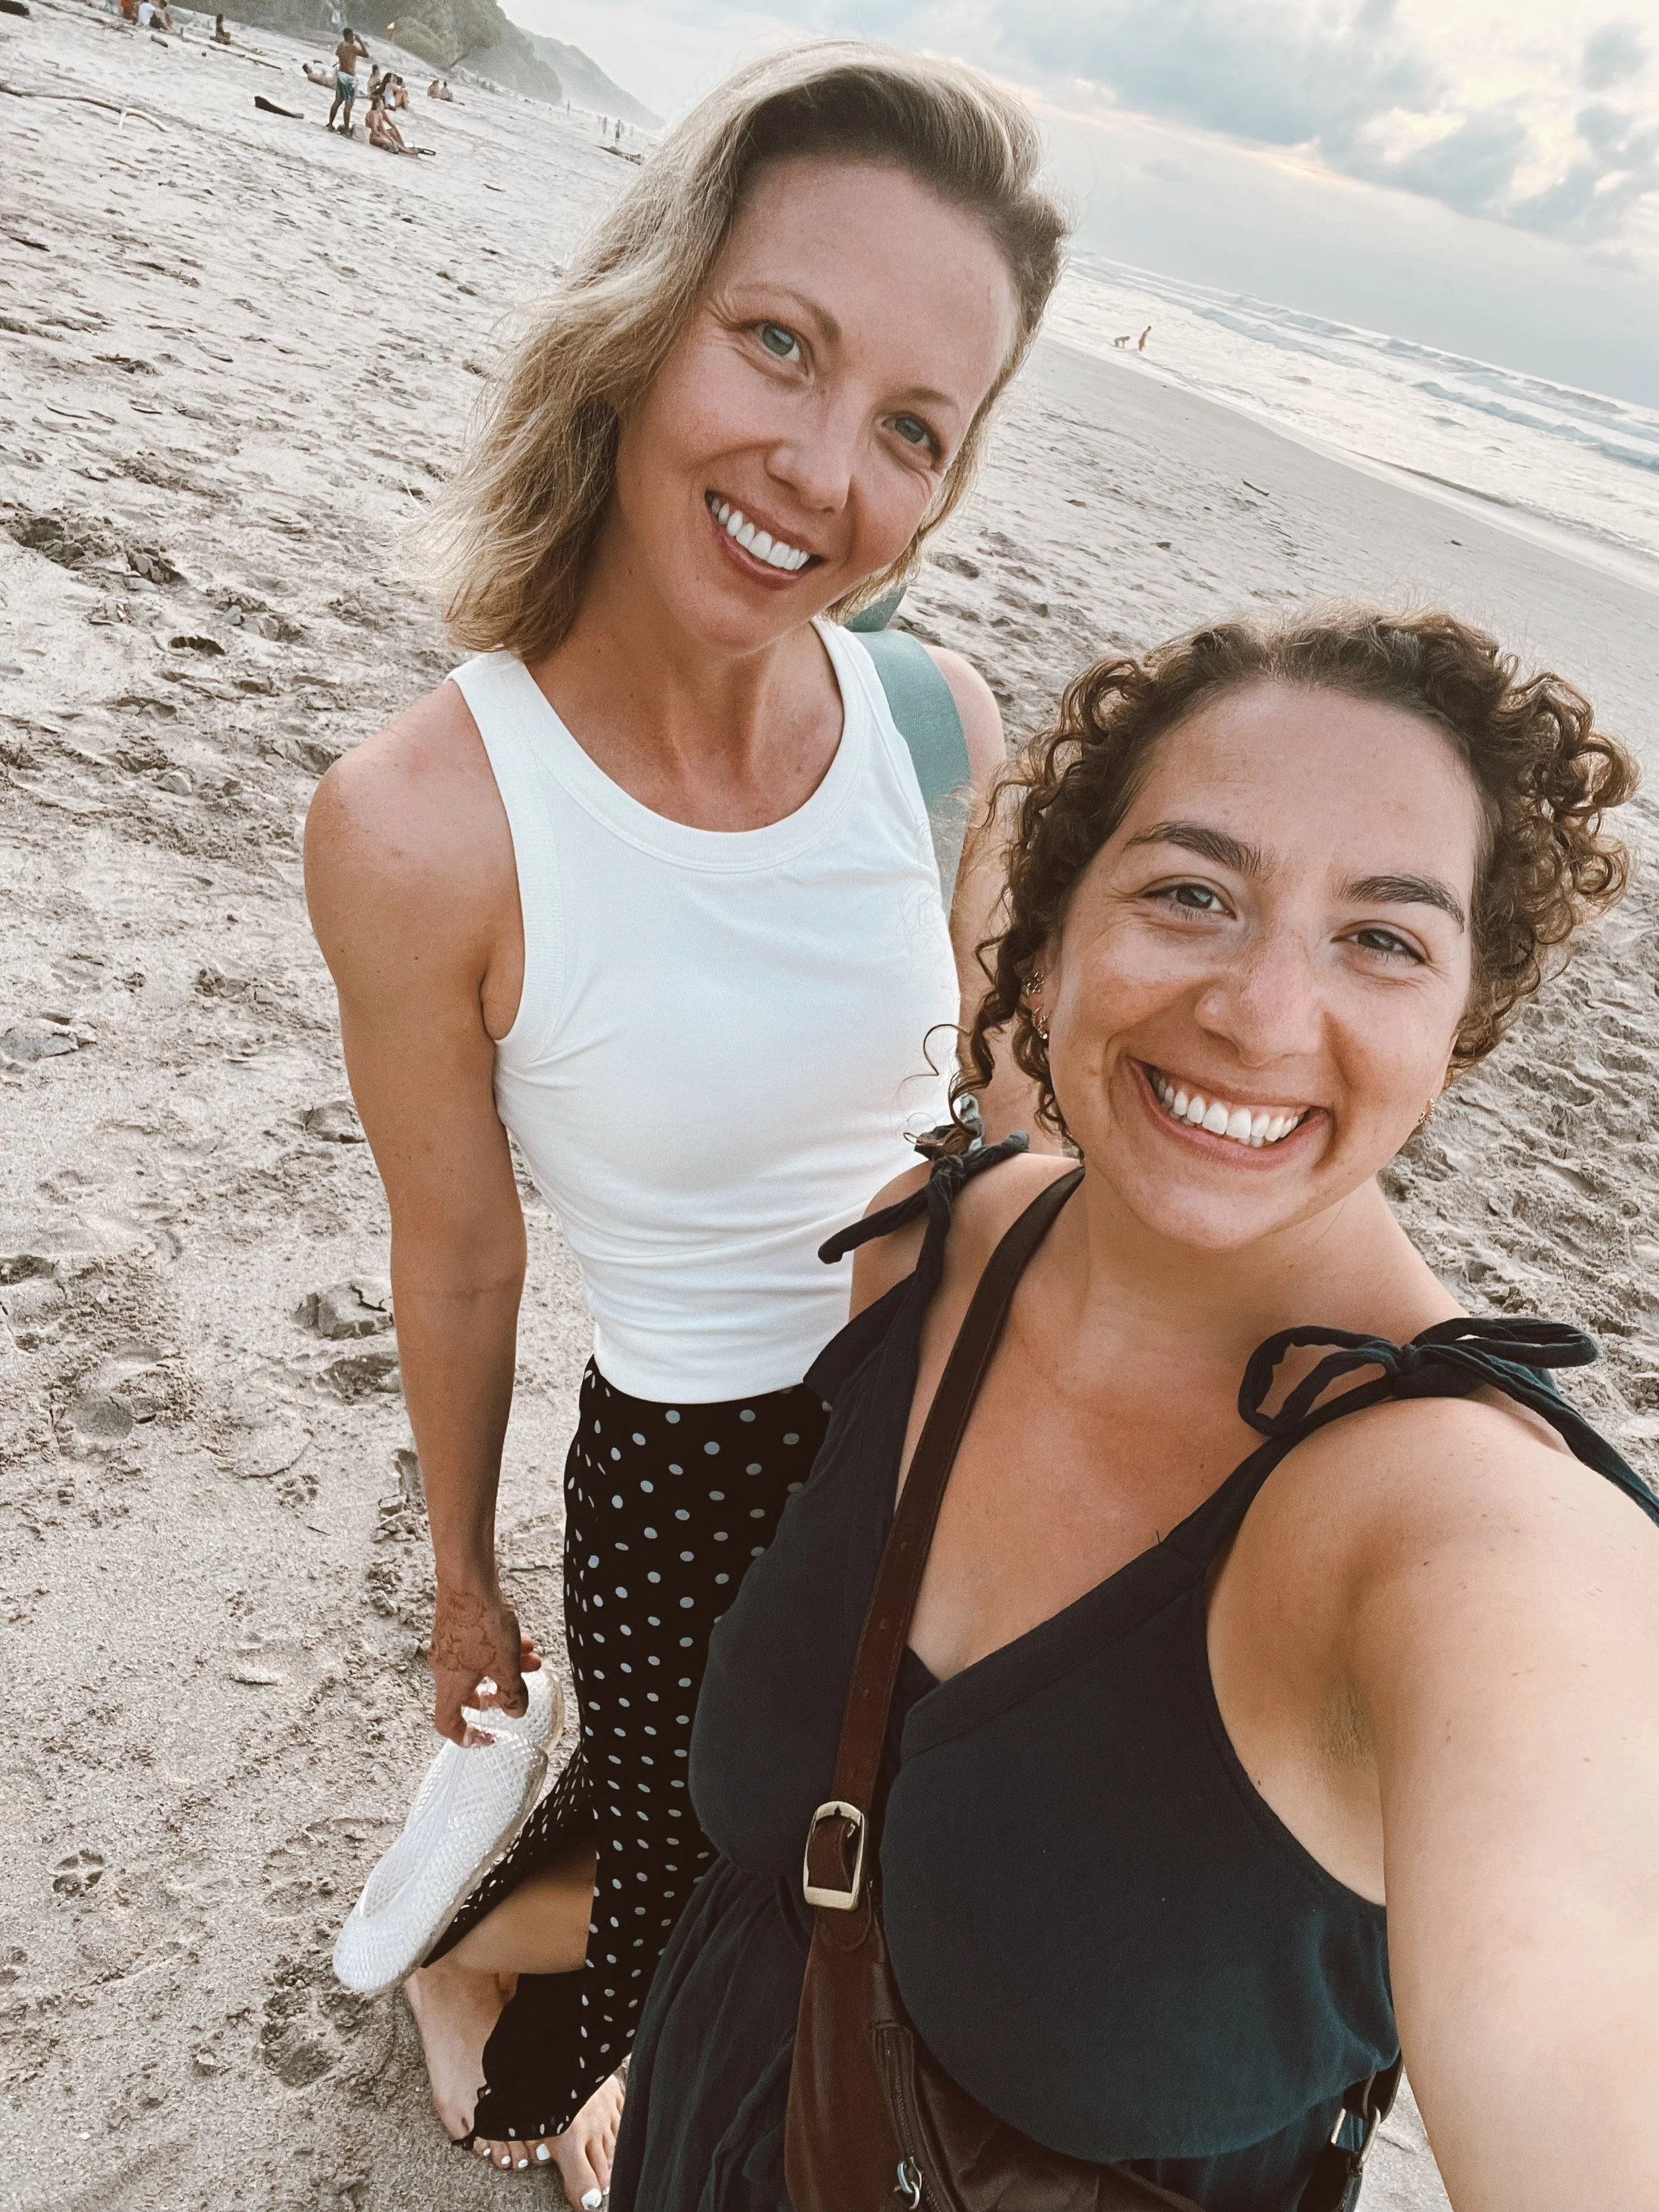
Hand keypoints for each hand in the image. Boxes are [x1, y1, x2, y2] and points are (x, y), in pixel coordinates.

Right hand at [428, 1582, 540, 1745]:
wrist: (467, 1581)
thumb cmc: (481, 1623)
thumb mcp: (506, 1665)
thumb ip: (512, 1693)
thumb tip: (515, 1713)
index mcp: (450, 1684)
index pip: (447, 1723)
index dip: (465, 1736)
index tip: (485, 1736)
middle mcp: (444, 1666)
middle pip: (467, 1692)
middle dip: (498, 1691)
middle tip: (517, 1689)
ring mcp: (448, 1645)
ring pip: (479, 1665)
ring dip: (506, 1665)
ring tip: (531, 1658)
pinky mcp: (456, 1626)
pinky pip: (478, 1646)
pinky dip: (499, 1647)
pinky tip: (522, 1638)